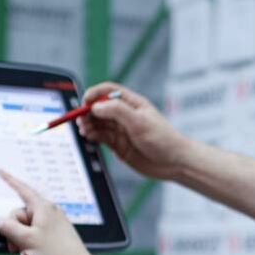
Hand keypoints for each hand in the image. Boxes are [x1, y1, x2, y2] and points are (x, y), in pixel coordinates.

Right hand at [0, 170, 99, 254]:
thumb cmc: (56, 253)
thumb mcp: (26, 240)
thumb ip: (9, 228)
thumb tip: (1, 221)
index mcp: (43, 208)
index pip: (22, 190)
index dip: (10, 180)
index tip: (1, 171)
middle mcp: (49, 213)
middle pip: (20, 215)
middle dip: (14, 231)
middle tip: (15, 247)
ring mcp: (52, 224)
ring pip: (27, 228)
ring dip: (22, 242)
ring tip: (27, 254)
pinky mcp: (55, 235)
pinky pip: (35, 236)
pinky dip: (30, 246)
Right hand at [76, 82, 191, 179]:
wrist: (174, 163)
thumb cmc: (163, 139)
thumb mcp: (140, 122)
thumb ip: (118, 112)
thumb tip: (96, 106)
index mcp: (131, 103)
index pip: (107, 91)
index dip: (94, 94)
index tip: (85, 102)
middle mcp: (124, 115)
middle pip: (99, 107)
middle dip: (87, 112)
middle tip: (81, 119)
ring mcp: (120, 130)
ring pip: (98, 123)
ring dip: (88, 125)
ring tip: (84, 130)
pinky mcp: (118, 145)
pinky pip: (100, 137)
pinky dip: (92, 136)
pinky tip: (89, 137)